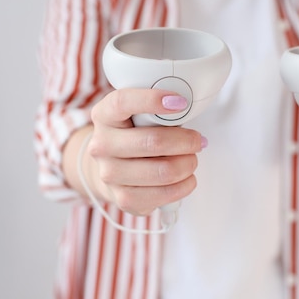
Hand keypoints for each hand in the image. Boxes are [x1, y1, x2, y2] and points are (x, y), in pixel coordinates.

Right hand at [84, 88, 205, 215]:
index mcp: (104, 115)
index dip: (152, 100)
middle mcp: (101, 145)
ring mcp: (110, 174)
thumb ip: (157, 110)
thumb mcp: (137, 114)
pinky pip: (163, 194)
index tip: (181, 102)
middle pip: (153, 141)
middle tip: (197, 140)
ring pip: (163, 171)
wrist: (113, 168)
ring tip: (191, 159)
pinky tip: (187, 178)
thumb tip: (188, 111)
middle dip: (186, 141)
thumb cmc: (134, 136)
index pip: (122, 102)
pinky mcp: (123, 198)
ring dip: (187, 164)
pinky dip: (184, 185)